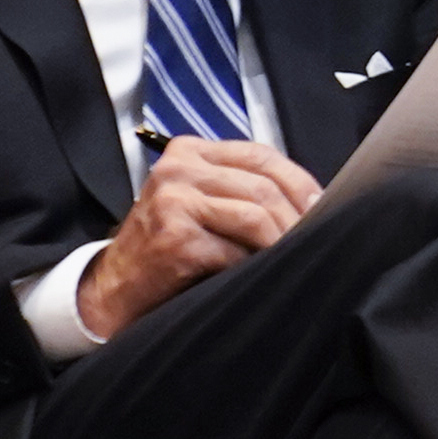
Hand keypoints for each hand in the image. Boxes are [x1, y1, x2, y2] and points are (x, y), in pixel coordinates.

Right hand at [78, 135, 320, 339]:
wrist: (114, 288)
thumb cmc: (167, 246)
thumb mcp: (202, 202)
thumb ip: (243, 189)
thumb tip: (313, 201)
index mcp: (189, 150)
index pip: (261, 154)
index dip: (299, 181)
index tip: (322, 205)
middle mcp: (178, 168)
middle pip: (263, 185)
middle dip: (297, 216)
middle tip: (317, 237)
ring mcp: (173, 200)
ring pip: (255, 216)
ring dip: (281, 241)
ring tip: (294, 257)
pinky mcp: (175, 237)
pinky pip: (235, 250)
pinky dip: (253, 264)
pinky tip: (256, 274)